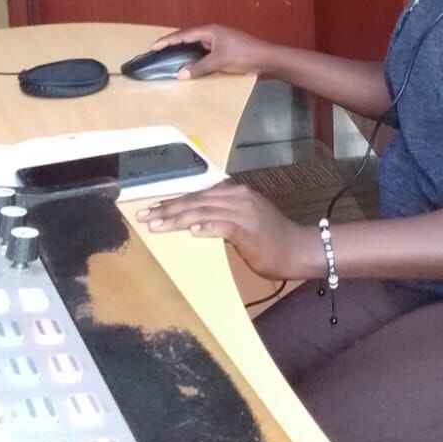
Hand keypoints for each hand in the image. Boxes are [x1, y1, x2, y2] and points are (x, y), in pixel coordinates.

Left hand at [136, 181, 308, 280]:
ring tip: (156, 225)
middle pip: (195, 201)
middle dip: (167, 209)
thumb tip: (195, 220)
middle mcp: (237, 197)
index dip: (172, 201)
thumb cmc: (271, 238)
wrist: (299, 248)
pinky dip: (206, 228)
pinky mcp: (248, 229)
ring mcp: (243, 212)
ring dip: (177, 219)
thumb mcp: (244, 220)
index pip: (197, 195)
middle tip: (144, 216)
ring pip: (203, 212)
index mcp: (235, 193)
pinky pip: (222, 226)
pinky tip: (191, 232)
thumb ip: (221, 215)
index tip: (151, 208)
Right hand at [150, 23, 272, 78]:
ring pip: (196, 45)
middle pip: (188, 37)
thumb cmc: (244, 55)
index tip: (153, 46)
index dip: (167, 41)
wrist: (266, 58)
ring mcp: (219, 40)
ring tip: (169, 57)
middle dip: (172, 44)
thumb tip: (180, 74)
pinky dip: (194, 56)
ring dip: (183, 51)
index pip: (183, 34)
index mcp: (209, 31)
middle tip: (158, 51)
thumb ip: (198, 68)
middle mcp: (212, 33)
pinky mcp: (224, 48)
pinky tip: (191, 64)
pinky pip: (203, 51)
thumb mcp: (219, 62)